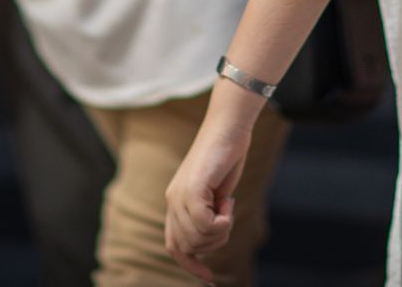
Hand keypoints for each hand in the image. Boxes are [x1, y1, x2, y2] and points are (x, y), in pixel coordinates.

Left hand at [164, 108, 252, 282]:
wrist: (228, 129)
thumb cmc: (225, 159)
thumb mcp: (214, 195)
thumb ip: (205, 217)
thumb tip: (204, 248)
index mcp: (175, 203)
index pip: (175, 245)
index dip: (190, 264)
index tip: (208, 278)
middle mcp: (173, 201)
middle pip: (190, 245)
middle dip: (215, 240)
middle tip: (227, 216)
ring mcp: (180, 195)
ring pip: (198, 237)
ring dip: (220, 229)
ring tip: (227, 205)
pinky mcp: (192, 189)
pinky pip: (205, 224)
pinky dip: (223, 220)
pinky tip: (228, 201)